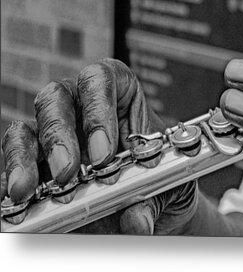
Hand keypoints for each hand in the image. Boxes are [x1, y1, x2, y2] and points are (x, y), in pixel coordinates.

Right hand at [1, 59, 197, 234]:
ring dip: (26, 157)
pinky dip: (14, 178)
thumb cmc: (163, 178)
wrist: (154, 203)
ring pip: (29, 128)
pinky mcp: (40, 164)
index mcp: (122, 96)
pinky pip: (16, 162)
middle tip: (68, 173)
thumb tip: (136, 222)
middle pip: (58, 98)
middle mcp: (84, 109)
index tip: (104, 152)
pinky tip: (16, 200)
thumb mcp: (169, 185)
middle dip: (59, 135)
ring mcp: (59, 135)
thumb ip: (153, 200)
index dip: (99, 108)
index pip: (102, 78)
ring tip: (27, 190)